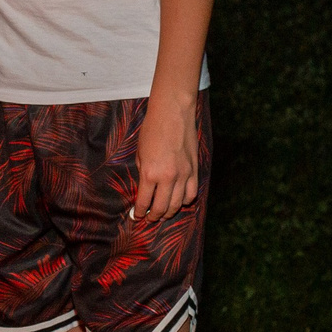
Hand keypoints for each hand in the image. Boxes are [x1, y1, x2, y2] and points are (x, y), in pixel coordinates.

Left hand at [130, 94, 200, 221]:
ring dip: (168, 212)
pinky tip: (178, 201)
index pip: (144, 202)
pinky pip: (191, 194)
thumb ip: (143, 174)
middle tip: (149, 218)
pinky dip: (184, 201)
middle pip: (161, 208)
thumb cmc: (152, 130)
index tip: (136, 216)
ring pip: (177, 204)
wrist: (172, 114)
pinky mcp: (194, 170)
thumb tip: (145, 190)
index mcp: (150, 174)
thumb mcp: (140, 153)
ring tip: (162, 213)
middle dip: (153, 216)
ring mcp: (183, 175)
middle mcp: (168, 178)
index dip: (139, 212)